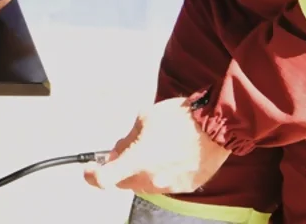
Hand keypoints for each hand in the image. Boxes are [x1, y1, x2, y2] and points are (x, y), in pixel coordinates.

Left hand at [83, 97, 230, 194]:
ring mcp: (170, 186)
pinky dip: (161, 172)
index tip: (89, 169)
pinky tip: (170, 154)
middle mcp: (152, 179)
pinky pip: (164, 183)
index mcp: (138, 160)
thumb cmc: (180, 118)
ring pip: (144, 184)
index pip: (104, 179)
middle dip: (121, 168)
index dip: (92, 175)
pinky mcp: (185, 187)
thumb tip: (117, 152)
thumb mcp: (144, 119)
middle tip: (127, 149)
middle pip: (124, 182)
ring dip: (141, 171)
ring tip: (155, 147)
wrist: (216, 126)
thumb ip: (127, 140)